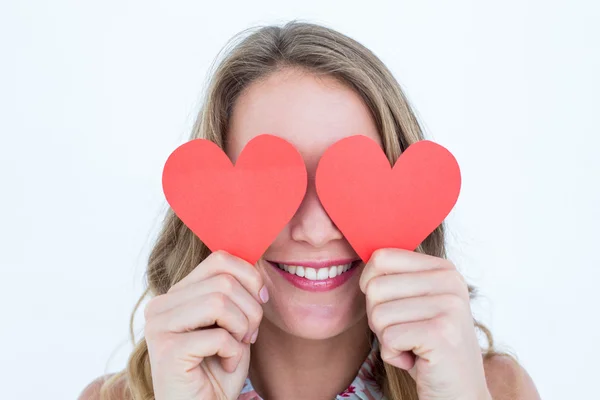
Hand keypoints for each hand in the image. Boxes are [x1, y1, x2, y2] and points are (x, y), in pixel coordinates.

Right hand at [144, 250, 266, 399]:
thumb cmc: (219, 368)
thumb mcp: (233, 321)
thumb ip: (236, 291)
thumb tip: (255, 262)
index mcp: (177, 293)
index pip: (219, 258)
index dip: (250, 278)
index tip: (260, 303)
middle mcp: (161, 305)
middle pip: (224, 281)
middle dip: (250, 310)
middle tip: (249, 335)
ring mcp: (158, 327)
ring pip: (219, 302)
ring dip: (242, 329)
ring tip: (237, 348)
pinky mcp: (166, 351)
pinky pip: (217, 337)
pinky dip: (233, 353)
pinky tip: (225, 365)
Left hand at [359, 248, 491, 399]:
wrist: (458, 392)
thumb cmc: (426, 348)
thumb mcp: (414, 304)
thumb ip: (395, 279)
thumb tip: (362, 258)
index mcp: (443, 268)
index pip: (381, 257)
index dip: (370, 286)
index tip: (390, 307)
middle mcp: (450, 281)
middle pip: (374, 287)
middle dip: (378, 318)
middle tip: (405, 334)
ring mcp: (449, 306)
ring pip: (378, 314)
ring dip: (386, 338)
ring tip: (412, 346)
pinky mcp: (442, 333)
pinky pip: (388, 338)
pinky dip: (393, 355)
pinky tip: (417, 360)